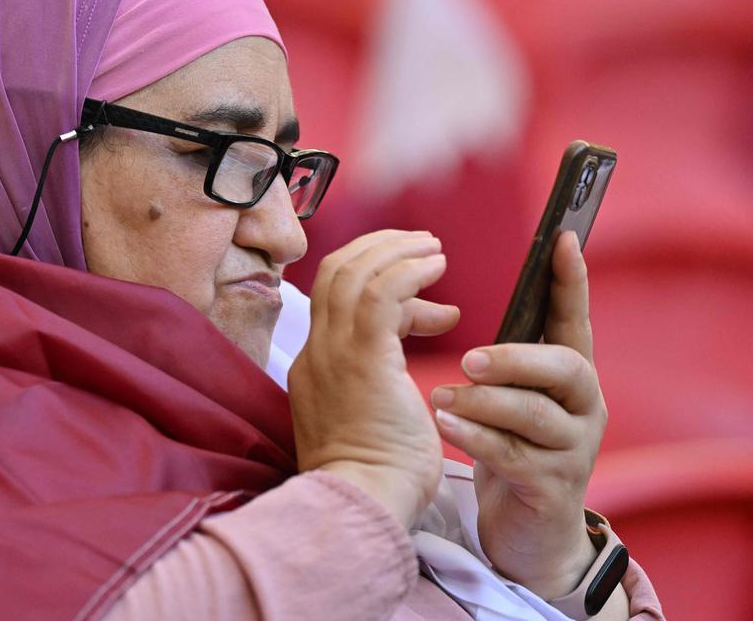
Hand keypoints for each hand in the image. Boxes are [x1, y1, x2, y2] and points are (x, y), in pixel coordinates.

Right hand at [289, 230, 460, 528]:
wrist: (363, 507)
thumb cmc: (379, 480)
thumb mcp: (372, 420)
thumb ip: (380, 382)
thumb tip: (405, 363)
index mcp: (316, 369)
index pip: (334, 301)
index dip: (376, 283)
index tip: (424, 296)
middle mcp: (317, 353)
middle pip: (335, 273)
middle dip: (379, 250)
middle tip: (421, 245)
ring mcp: (333, 353)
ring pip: (354, 273)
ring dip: (397, 251)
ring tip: (434, 249)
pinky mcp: (361, 357)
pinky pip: (381, 291)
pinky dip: (409, 270)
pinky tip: (437, 267)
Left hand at [430, 231, 606, 597]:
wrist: (529, 537)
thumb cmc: (514, 451)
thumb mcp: (513, 397)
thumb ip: (502, 358)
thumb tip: (450, 302)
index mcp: (572, 377)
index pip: (575, 319)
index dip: (571, 281)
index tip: (564, 238)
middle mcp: (584, 408)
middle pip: (567, 367)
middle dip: (517, 357)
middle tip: (468, 356)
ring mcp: (574, 451)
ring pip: (537, 413)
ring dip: (485, 401)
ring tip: (442, 396)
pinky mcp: (552, 489)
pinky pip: (513, 455)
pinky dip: (474, 437)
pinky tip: (443, 423)